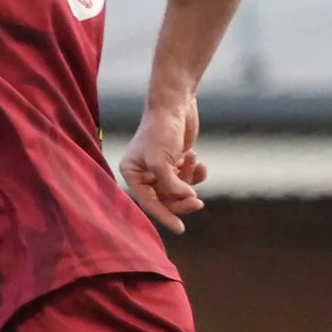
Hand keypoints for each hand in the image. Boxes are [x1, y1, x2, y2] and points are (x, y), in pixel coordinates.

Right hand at [120, 95, 206, 232]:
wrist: (175, 103)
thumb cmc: (161, 129)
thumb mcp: (162, 161)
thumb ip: (170, 185)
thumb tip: (187, 200)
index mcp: (131, 173)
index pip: (148, 203)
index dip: (165, 217)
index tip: (181, 229)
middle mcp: (144, 172)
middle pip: (166, 199)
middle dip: (182, 200)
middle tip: (198, 201)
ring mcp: (161, 167)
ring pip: (179, 189)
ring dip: (190, 179)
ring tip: (194, 159)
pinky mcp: (176, 161)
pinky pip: (188, 178)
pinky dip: (196, 173)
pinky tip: (199, 160)